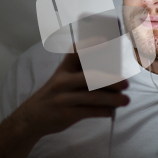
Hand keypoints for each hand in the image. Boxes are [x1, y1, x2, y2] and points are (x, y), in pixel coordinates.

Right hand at [12, 38, 129, 139]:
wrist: (31, 117)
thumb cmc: (56, 94)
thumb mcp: (62, 79)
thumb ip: (82, 75)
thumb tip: (113, 75)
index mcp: (64, 68)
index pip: (76, 52)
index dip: (90, 44)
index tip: (106, 41)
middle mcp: (62, 81)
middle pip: (91, 77)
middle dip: (111, 80)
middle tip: (126, 84)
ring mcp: (63, 98)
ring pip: (93, 97)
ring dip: (113, 99)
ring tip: (125, 100)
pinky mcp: (66, 114)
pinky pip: (89, 111)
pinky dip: (103, 111)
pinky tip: (111, 111)